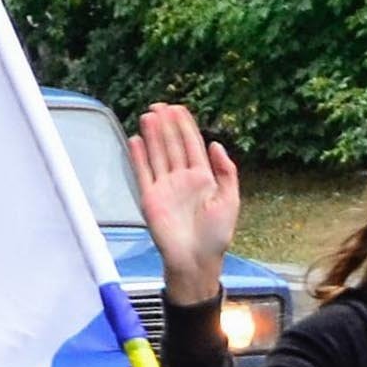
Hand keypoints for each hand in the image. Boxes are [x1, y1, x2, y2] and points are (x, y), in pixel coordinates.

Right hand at [127, 105, 241, 303]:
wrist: (195, 261)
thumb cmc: (216, 236)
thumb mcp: (231, 200)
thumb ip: (226, 171)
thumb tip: (215, 144)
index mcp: (202, 178)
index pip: (192, 145)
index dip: (185, 126)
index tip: (179, 109)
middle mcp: (182, 180)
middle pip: (172, 146)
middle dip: (166, 125)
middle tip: (159, 105)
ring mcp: (164, 188)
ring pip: (157, 155)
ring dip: (152, 136)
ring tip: (148, 115)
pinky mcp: (150, 199)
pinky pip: (143, 173)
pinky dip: (138, 157)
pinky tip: (136, 140)